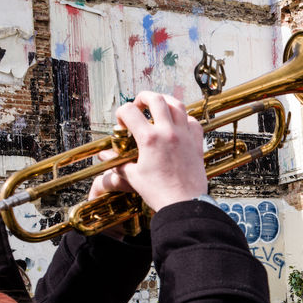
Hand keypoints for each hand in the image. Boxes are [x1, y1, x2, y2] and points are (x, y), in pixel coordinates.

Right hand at [89, 91, 206, 211]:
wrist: (184, 205)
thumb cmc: (159, 193)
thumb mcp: (134, 176)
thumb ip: (118, 162)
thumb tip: (105, 156)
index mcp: (149, 139)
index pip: (129, 111)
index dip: (121, 114)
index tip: (122, 125)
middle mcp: (168, 132)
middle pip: (155, 99)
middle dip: (143, 98)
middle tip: (138, 105)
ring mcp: (185, 136)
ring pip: (177, 105)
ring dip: (165, 102)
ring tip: (158, 107)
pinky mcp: (197, 144)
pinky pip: (194, 121)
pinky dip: (185, 118)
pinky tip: (178, 124)